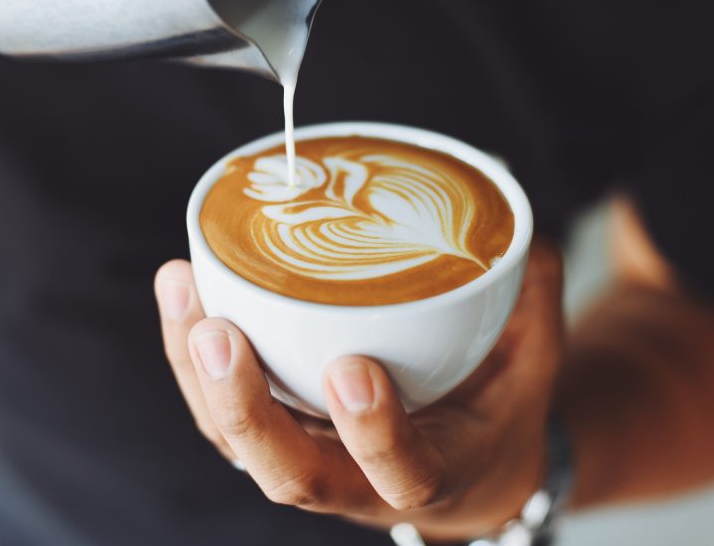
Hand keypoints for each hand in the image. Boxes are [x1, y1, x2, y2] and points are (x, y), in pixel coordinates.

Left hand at [155, 243, 563, 541]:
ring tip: (182, 286)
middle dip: (244, 407)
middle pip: (288, 474)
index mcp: (432, 475)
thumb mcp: (533, 364)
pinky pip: (218, 408)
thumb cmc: (494, 411)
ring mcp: (306, 457)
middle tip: (219, 334)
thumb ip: (530, 300)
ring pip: (234, 440)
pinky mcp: (273, 430)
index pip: (401, 475)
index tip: (354, 370)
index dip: (374, 434)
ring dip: (196, 370)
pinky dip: (190, 352)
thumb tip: (519, 231)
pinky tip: (181, 286)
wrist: (463, 465)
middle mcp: (356, 482)